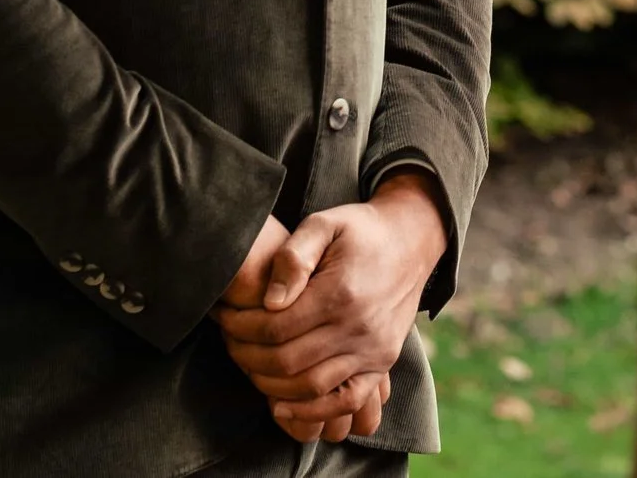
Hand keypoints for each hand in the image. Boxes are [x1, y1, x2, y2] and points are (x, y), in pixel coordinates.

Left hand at [216, 175, 446, 439]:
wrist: (411, 240)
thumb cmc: (360, 230)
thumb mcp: (324, 224)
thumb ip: (294, 257)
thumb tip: (269, 301)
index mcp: (340, 292)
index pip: (274, 328)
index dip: (240, 328)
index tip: (225, 317)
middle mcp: (359, 327)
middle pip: (286, 362)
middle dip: (246, 355)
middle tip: (229, 341)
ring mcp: (373, 351)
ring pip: (309, 387)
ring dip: (268, 383)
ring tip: (249, 363)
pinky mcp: (381, 364)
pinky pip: (345, 401)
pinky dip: (310, 411)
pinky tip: (281, 405)